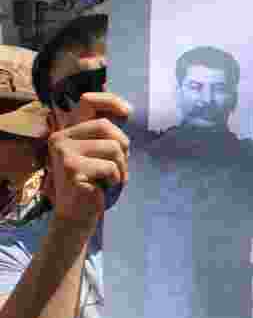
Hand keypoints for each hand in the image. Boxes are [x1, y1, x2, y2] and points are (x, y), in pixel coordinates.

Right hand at [46, 93, 131, 225]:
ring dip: (120, 167)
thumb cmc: (95, 185)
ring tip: (109, 180)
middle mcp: (60, 137)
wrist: (76, 217)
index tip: (128, 111)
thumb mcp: (101, 155)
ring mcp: (64, 152)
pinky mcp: (71, 168)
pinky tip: (103, 188)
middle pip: (106, 126)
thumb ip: (107, 136)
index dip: (110, 101)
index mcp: (68, 132)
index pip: (87, 103)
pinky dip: (115, 179)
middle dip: (122, 148)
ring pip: (113, 147)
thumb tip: (126, 109)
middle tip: (117, 168)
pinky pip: (110, 167)